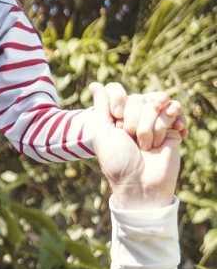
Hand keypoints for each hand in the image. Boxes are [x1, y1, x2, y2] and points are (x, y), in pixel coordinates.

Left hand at [90, 82, 183, 208]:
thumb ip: (100, 106)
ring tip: (147, 146)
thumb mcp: (102, 133)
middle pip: (137, 98)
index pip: (117, 90)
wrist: (141, 184)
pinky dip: (169, 122)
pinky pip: (174, 109)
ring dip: (150, 128)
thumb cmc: (117, 161)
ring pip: (155, 103)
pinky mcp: (173, 127)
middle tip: (132, 140)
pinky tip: (167, 136)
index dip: (118, 101)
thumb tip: (95, 84)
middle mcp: (135, 116)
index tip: (116, 119)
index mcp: (116, 116)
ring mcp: (155, 121)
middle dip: (133, 121)